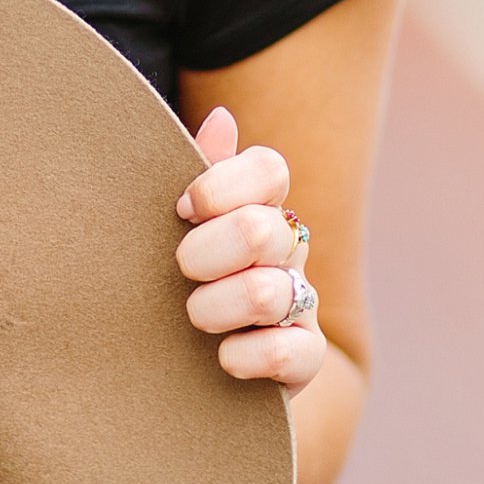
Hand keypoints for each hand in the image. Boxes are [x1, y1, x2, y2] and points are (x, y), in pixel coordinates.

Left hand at [175, 104, 320, 391]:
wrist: (196, 366)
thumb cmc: (178, 280)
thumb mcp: (178, 227)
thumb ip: (194, 175)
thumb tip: (220, 118)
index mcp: (257, 207)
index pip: (267, 169)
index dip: (220, 186)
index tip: (182, 210)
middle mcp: (287, 249)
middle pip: (258, 228)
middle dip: (203, 253)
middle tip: (181, 271)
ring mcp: (300, 304)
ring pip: (265, 293)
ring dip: (213, 308)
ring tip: (194, 318)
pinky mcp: (305, 356)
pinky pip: (289, 353)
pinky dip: (243, 357)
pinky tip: (222, 358)